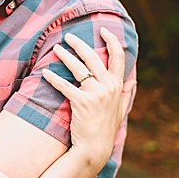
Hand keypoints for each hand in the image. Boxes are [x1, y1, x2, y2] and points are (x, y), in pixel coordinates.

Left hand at [42, 27, 131, 169]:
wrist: (95, 148)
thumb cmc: (106, 129)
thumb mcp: (120, 110)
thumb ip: (126, 94)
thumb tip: (133, 81)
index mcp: (118, 86)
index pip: (118, 57)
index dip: (112, 40)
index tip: (104, 30)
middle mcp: (108, 87)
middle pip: (94, 58)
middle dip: (80, 44)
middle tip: (69, 37)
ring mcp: (96, 94)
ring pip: (79, 69)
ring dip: (66, 56)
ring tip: (56, 49)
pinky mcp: (82, 102)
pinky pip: (65, 86)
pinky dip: (54, 78)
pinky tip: (45, 73)